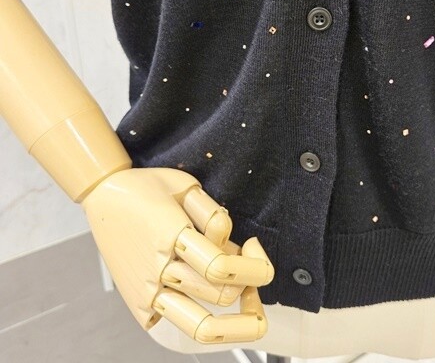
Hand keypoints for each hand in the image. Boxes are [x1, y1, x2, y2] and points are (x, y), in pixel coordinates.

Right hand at [80, 167, 274, 342]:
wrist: (102, 196)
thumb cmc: (148, 188)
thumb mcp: (186, 186)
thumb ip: (213, 215)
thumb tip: (232, 246)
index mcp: (171, 235)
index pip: (221, 268)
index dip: (253, 264)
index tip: (253, 245)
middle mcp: (157, 270)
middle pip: (220, 296)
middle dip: (249, 284)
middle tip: (252, 266)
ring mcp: (146, 293)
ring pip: (200, 328)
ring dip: (235, 318)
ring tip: (244, 297)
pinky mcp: (137, 305)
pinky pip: (175, 327)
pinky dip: (200, 319)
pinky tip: (205, 296)